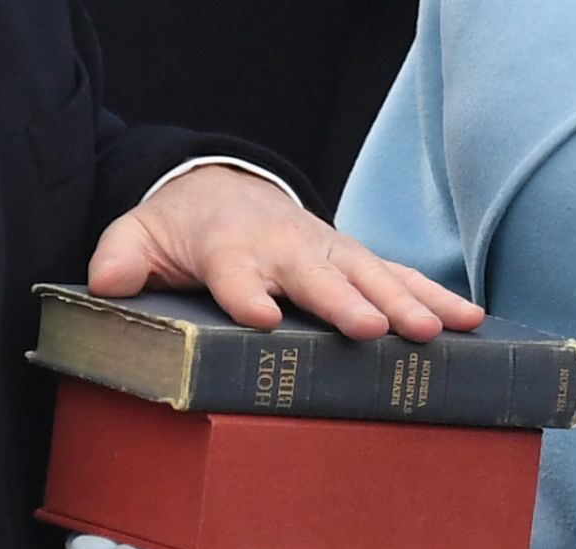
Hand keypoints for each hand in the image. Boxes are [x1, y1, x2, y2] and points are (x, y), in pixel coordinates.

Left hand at [88, 164, 484, 340]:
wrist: (223, 191)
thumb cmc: (182, 230)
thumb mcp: (139, 237)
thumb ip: (121, 258)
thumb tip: (106, 283)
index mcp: (231, 248)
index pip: (236, 272)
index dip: (248, 293)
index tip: (263, 317)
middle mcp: (286, 247)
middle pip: (318, 276)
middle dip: (346, 301)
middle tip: (372, 328)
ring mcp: (327, 251)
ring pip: (371, 275)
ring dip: (405, 302)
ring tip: (437, 331)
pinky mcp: (354, 258)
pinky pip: (399, 275)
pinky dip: (434, 295)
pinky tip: (469, 320)